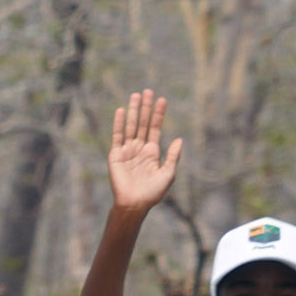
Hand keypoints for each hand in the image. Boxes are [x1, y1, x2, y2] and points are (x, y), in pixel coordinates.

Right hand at [109, 90, 182, 216]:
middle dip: (145, 108)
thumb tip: (179, 139)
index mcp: (152, 152)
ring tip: (136, 95)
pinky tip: (121, 111)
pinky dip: (119, 123)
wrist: (134, 204)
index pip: (155, 128)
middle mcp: (139, 148)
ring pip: (131, 126)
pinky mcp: (116, 155)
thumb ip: (173, 156)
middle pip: (142, 123)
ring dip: (133, 111)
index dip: (158, 114)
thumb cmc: (152, 193)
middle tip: (148, 91)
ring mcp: (127, 150)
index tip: (162, 100)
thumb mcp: (168, 174)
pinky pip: (118, 136)